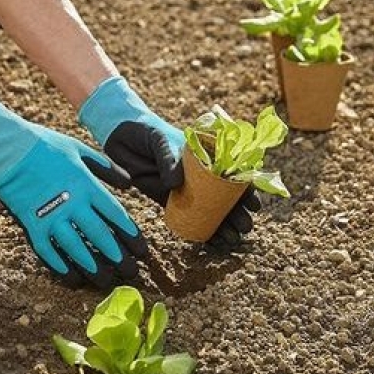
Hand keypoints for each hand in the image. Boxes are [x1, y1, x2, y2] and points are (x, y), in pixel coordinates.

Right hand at [0, 93, 147, 288]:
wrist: (8, 148)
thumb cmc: (45, 145)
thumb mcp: (80, 149)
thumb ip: (106, 167)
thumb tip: (128, 183)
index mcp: (87, 185)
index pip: (116, 216)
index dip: (131, 235)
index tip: (142, 251)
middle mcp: (73, 204)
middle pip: (100, 236)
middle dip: (118, 257)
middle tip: (130, 273)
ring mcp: (51, 216)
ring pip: (76, 249)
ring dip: (93, 267)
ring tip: (106, 281)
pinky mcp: (31, 224)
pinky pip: (47, 251)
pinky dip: (60, 266)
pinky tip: (72, 278)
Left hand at [78, 77, 260, 253]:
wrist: (120, 135)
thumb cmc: (144, 131)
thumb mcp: (158, 140)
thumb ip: (168, 160)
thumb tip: (175, 184)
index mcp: (205, 154)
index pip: (233, 172)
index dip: (246, 189)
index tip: (253, 204)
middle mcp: (199, 173)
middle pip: (225, 195)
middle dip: (237, 212)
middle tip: (244, 227)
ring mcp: (185, 187)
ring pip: (210, 209)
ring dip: (223, 225)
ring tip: (232, 239)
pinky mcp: (168, 199)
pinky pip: (188, 217)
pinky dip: (200, 229)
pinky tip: (212, 242)